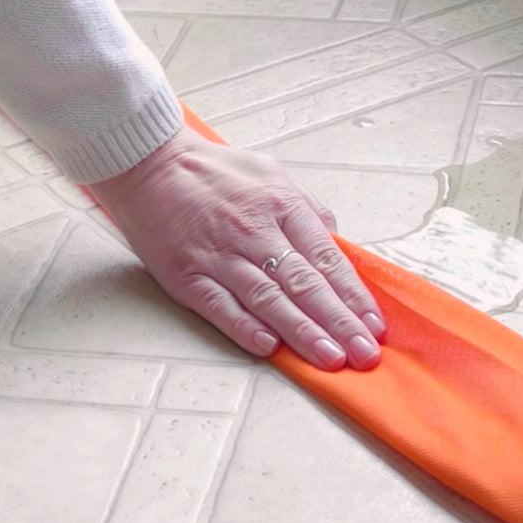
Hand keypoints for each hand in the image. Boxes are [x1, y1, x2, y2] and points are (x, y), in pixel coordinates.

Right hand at [89, 128, 385, 369]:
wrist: (148, 164)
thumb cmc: (213, 172)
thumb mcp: (271, 174)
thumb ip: (306, 209)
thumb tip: (335, 242)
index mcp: (281, 205)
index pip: (326, 257)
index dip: (353, 294)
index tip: (373, 323)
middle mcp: (253, 232)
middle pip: (304, 283)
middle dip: (339, 322)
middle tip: (365, 353)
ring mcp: (218, 255)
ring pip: (268, 299)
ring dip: (302, 332)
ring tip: (330, 358)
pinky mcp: (185, 274)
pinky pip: (220, 306)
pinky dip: (244, 328)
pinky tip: (269, 348)